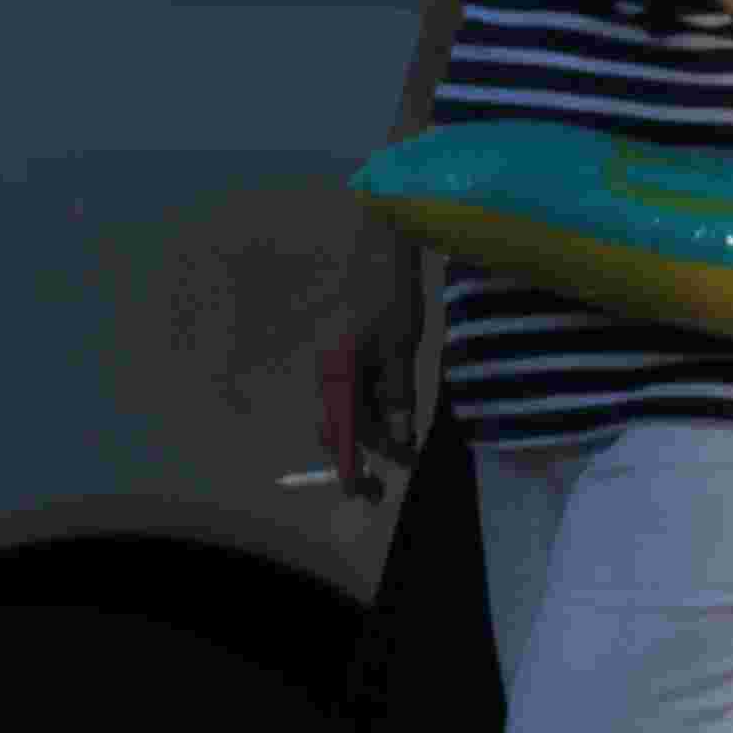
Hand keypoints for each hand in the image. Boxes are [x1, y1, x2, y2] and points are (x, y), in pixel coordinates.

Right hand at [316, 225, 423, 496]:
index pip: (338, 431)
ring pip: (349, 410)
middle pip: (340, 426)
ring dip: (375, 428)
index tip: (367, 491)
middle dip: (369, 449)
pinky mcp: (344, 351)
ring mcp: (333, 361)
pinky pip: (355, 390)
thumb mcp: (402, 345)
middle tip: (403, 461)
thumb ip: (398, 392)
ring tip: (405, 442)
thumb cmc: (389, 288)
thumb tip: (399, 438)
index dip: (351, 465)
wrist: (373, 241)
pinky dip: (375, 405)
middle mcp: (326, 370)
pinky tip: (396, 409)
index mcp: (336, 371)